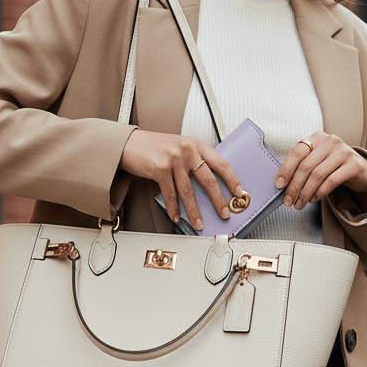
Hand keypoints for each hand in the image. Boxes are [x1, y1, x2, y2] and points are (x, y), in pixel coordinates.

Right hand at [119, 130, 243, 230]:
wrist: (129, 143)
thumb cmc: (152, 147)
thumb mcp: (178, 147)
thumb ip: (192, 159)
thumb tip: (206, 183)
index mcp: (195, 144)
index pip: (220, 162)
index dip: (231, 179)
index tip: (238, 192)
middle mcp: (187, 150)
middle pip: (208, 179)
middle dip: (218, 200)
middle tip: (224, 212)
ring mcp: (174, 159)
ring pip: (189, 191)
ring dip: (195, 211)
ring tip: (199, 223)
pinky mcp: (160, 169)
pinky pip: (170, 194)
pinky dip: (174, 208)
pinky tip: (177, 216)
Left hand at [275, 132, 366, 209]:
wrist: (361, 170)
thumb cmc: (332, 167)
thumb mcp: (317, 161)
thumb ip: (301, 166)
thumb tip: (282, 185)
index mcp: (317, 137)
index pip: (297, 152)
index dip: (286, 169)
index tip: (279, 185)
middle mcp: (330, 141)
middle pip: (306, 166)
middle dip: (294, 186)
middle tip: (288, 201)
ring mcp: (344, 151)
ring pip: (317, 175)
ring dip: (305, 192)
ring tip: (299, 204)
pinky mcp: (354, 165)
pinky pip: (331, 181)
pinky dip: (319, 192)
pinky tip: (313, 199)